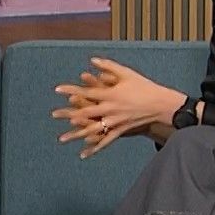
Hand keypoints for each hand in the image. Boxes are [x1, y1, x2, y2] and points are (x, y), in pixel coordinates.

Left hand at [51, 57, 184, 158]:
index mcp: (110, 94)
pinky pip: (105, 141)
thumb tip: (91, 60)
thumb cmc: (144, 86)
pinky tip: (83, 154)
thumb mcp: (127, 73)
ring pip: (92, 130)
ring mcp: (115, 122)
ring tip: (61, 139)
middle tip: (53, 115)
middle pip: (85, 113)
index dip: (71, 90)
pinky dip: (94, 148)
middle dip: (68, 114)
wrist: (161, 105)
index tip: (57, 90)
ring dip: (76, 135)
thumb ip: (108, 66)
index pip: (86, 92)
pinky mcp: (120, 131)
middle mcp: (110, 109)